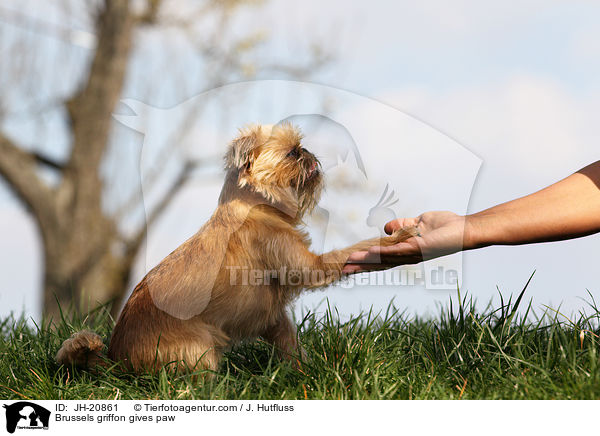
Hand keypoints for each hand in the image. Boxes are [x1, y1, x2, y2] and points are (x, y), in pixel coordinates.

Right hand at [343, 211, 471, 272]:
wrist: (464, 229)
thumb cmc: (445, 227)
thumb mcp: (418, 222)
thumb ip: (401, 225)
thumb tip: (386, 229)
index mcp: (406, 251)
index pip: (382, 258)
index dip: (365, 261)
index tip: (348, 264)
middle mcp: (407, 256)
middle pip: (379, 263)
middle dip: (361, 266)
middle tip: (342, 270)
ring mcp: (411, 254)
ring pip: (383, 259)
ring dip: (366, 261)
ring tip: (349, 262)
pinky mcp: (417, 249)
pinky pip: (395, 251)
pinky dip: (381, 253)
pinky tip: (368, 253)